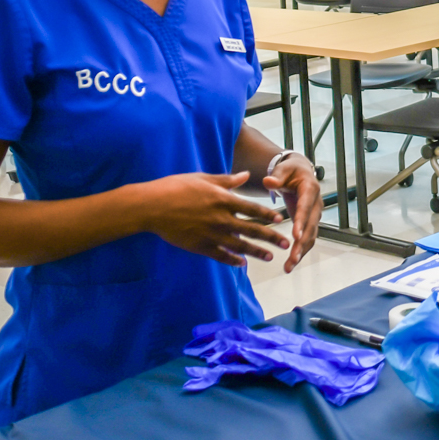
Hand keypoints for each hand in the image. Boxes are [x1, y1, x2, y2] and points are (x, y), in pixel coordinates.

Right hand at [134, 171, 289, 266]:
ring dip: (256, 252)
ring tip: (269, 257)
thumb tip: (246, 176)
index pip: (252, 209)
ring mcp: (211, 234)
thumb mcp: (203, 178)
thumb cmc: (176, 187)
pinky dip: (232, 260)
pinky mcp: (199, 246)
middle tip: (285, 243)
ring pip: (239, 246)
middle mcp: (221, 218)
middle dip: (270, 237)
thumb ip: (227, 180)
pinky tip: (242, 263)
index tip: (281, 220)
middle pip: (251, 230)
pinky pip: (220, 255)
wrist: (153, 206)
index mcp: (223, 199)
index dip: (268, 215)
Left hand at [263, 153, 320, 271]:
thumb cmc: (289, 171)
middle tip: (292, 258)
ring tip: (289, 266)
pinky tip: (290, 264)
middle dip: (302, 243)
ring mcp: (314, 215)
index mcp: (310, 189)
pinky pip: (307, 239)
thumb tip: (268, 181)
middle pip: (311, 226)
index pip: (306, 207)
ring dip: (301, 252)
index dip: (302, 221)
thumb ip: (276, 177)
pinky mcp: (309, 223)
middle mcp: (316, 204)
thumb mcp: (283, 170)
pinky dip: (300, 252)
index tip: (296, 235)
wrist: (300, 173)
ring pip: (311, 236)